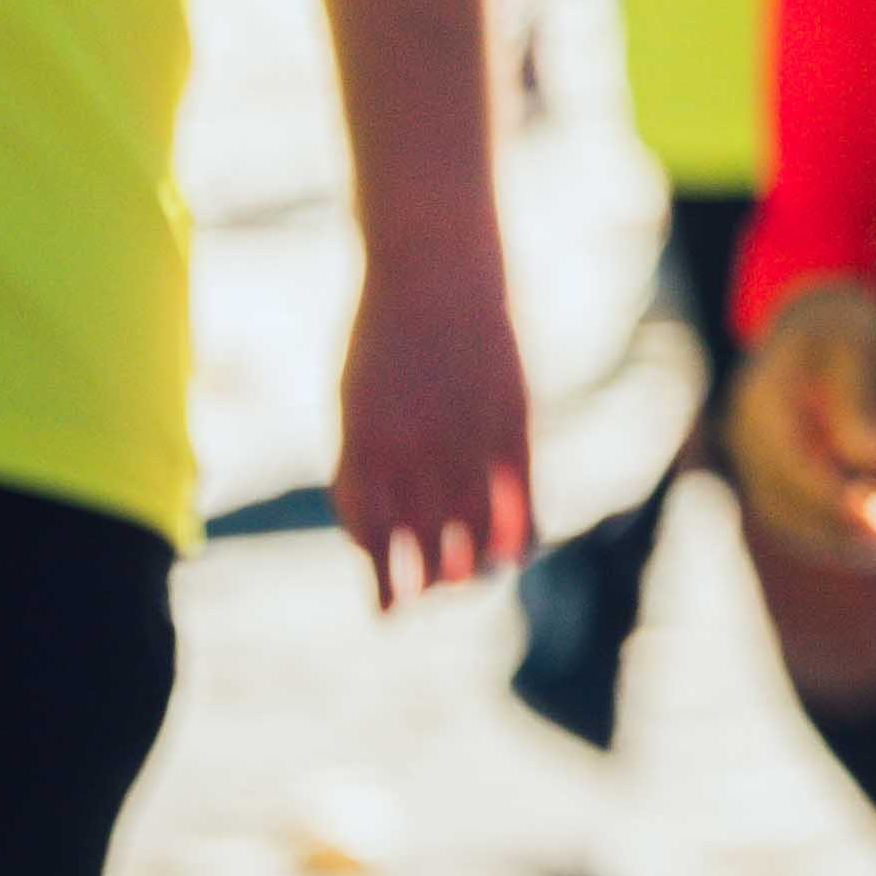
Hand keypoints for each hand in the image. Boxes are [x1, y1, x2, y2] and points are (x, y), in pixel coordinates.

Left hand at [335, 239, 532, 603]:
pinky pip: (520, 499)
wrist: (432, 269)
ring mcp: (466, 441)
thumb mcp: (354, 406)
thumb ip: (367, 466)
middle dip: (432, 588)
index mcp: (362, 452)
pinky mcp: (511, 424)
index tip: (392, 606)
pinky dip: (520, 536)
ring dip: (477, 572)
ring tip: (479, 583)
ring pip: (476, 538)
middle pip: (426, 551)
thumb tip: (382, 530)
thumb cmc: (383, 337)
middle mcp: (412, 456)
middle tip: (439, 599)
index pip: (374, 542)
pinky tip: (517, 553)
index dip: (384, 583)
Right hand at [728, 275, 875, 573]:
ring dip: (843, 542)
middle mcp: (747, 435)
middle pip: (784, 504)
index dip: (835, 500)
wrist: (810, 313)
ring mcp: (753, 456)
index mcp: (763, 400)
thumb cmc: (841, 326)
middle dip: (845, 533)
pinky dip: (835, 529)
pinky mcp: (771, 470)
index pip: (792, 466)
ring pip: (787, 518)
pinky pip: (795, 512)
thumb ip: (862, 401)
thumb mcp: (859, 347)